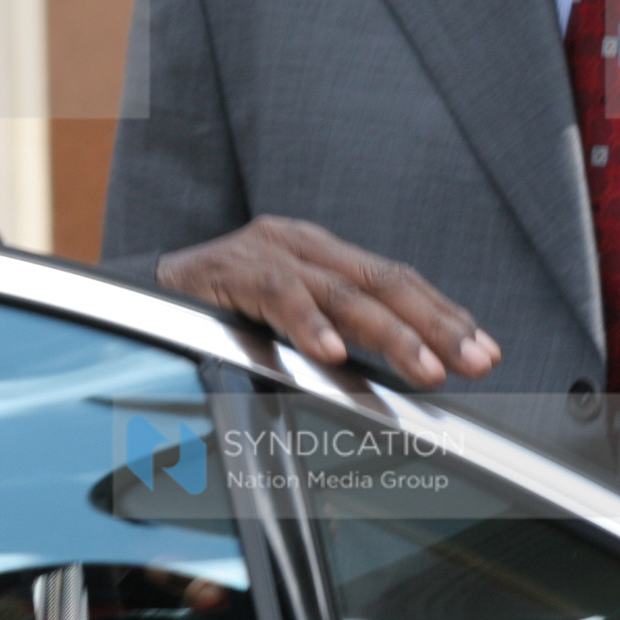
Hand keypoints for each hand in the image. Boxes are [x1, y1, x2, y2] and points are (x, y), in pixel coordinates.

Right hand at [157, 216, 500, 387]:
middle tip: (474, 362)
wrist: (133, 294)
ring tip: (423, 369)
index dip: (445, 314)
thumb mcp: (287, 321)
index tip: (486, 350)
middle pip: (384, 281)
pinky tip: (331, 354)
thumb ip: (339, 337)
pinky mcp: (227, 271)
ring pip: (342, 292)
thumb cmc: (217, 315)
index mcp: (321, 254)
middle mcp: (301, 244)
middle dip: (436, 324)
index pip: (398, 280)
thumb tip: (407, 375)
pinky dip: (306, 326)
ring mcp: (265, 253)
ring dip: (389, 334)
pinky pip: (275, 297)